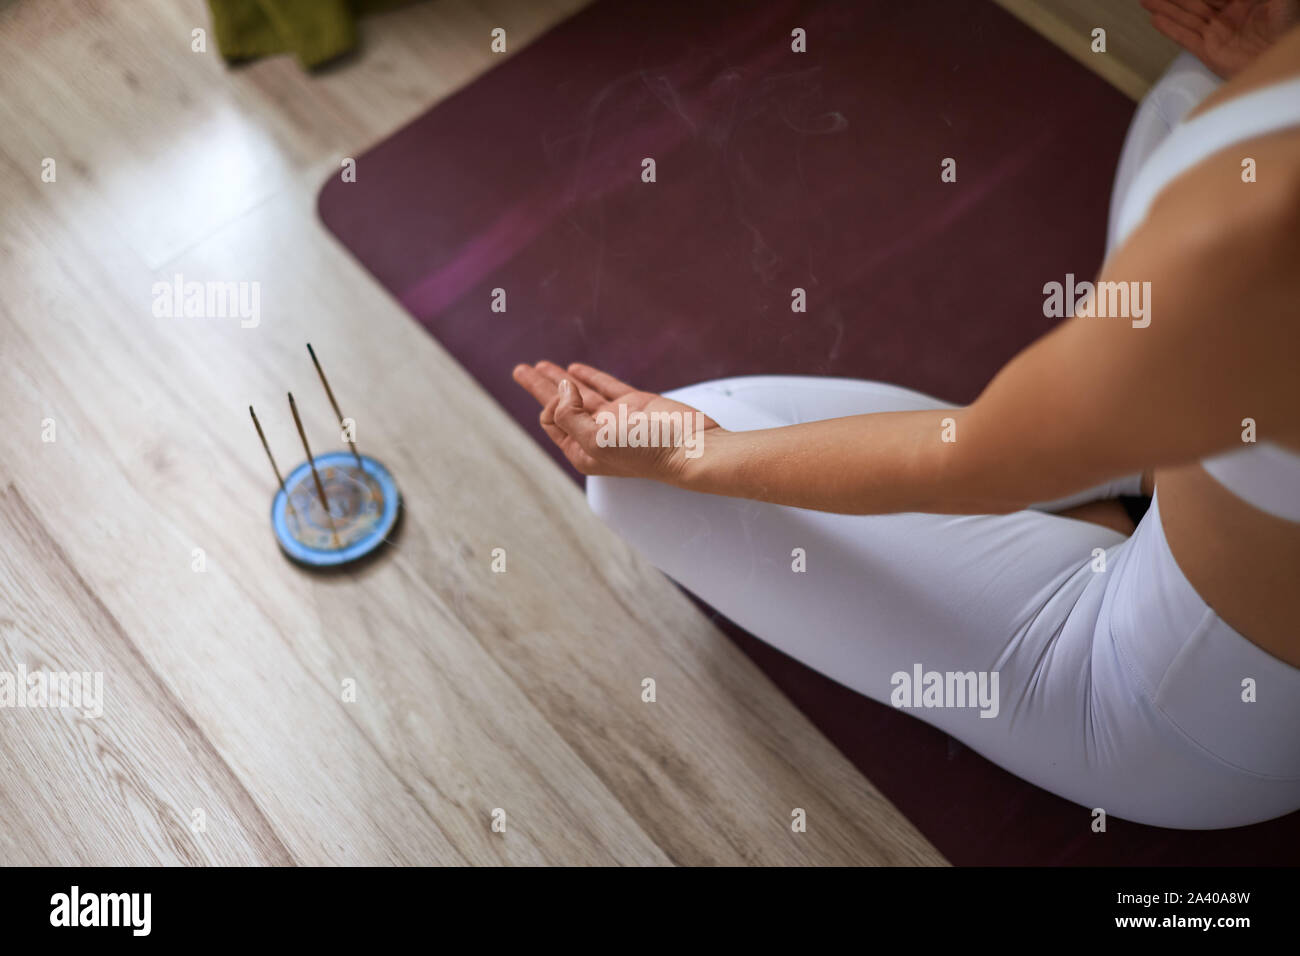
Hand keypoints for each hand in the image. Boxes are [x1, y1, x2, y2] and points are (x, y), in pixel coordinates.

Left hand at [512, 360, 721, 481]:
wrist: (691, 447)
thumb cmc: (646, 450)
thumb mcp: (596, 440)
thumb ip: (571, 415)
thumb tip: (562, 387)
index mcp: (583, 450)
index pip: (553, 419)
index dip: (552, 402)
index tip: (566, 396)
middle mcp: (597, 434)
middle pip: (561, 405)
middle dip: (540, 385)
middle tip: (520, 369)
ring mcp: (616, 417)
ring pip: (581, 393)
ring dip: (560, 377)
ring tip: (539, 365)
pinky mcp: (635, 403)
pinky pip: (606, 386)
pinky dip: (590, 376)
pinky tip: (574, 369)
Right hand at [1141, 0, 1299, 77]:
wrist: (1282, 62)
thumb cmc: (1288, 30)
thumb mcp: (1278, 0)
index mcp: (1244, 1)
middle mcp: (1227, 16)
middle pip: (1194, 2)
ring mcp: (1217, 34)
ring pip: (1185, 17)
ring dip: (1165, 9)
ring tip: (1146, 1)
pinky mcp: (1209, 52)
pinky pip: (1185, 38)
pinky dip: (1170, 29)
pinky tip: (1155, 20)